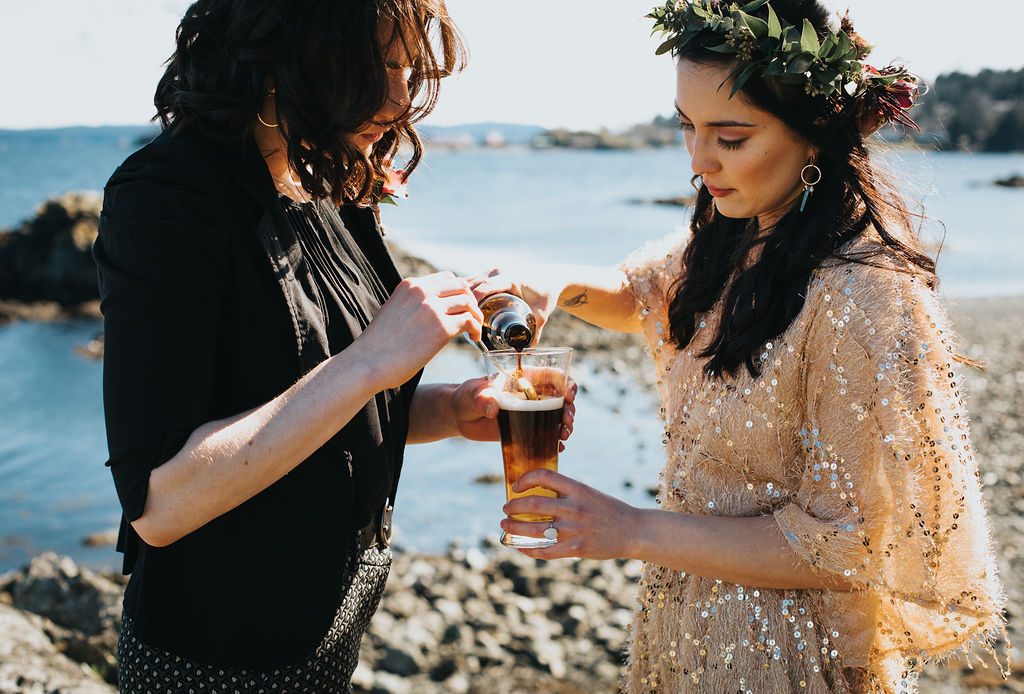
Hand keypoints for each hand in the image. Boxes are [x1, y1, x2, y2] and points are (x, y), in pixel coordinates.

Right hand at [357, 272, 482, 389]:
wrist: (366, 363)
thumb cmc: (378, 347)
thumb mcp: (394, 312)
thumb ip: (413, 305)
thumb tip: (433, 313)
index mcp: (410, 285)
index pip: (445, 278)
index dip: (457, 292)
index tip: (459, 307)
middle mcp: (421, 292)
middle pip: (460, 286)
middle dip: (470, 301)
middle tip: (470, 318)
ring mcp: (432, 309)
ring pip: (468, 302)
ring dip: (475, 315)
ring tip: (473, 330)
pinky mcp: (441, 329)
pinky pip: (469, 320)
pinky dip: (476, 328)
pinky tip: (473, 338)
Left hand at [450, 378, 577, 448]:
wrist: (460, 416)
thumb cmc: (467, 396)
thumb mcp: (473, 393)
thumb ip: (482, 397)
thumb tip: (493, 408)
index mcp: (525, 378)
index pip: (553, 375)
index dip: (566, 383)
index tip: (569, 396)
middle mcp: (533, 394)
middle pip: (562, 398)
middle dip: (570, 409)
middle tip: (566, 422)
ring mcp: (532, 412)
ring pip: (558, 416)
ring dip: (566, 425)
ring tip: (564, 435)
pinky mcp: (528, 429)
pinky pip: (547, 434)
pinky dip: (555, 441)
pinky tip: (558, 447)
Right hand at [466, 268, 561, 342]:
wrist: (549, 277)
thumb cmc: (545, 293)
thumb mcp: (542, 312)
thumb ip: (535, 330)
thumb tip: (525, 348)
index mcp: (510, 278)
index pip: (485, 287)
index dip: (474, 302)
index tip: (470, 318)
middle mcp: (498, 271)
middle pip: (473, 285)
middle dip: (465, 303)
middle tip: (464, 322)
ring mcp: (491, 271)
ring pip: (469, 282)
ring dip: (462, 297)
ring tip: (462, 317)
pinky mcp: (488, 273)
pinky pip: (471, 282)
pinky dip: (465, 293)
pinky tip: (462, 307)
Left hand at [500, 470, 639, 560]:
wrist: (633, 530)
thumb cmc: (608, 510)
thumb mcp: (588, 493)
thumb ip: (565, 493)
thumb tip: (536, 494)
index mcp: (577, 489)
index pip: (544, 476)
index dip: (525, 479)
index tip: (516, 487)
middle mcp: (574, 507)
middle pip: (533, 505)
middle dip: (513, 507)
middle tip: (505, 509)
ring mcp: (575, 529)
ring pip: (534, 530)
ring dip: (514, 528)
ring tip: (505, 526)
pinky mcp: (577, 549)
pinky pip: (545, 551)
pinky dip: (529, 550)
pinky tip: (521, 547)